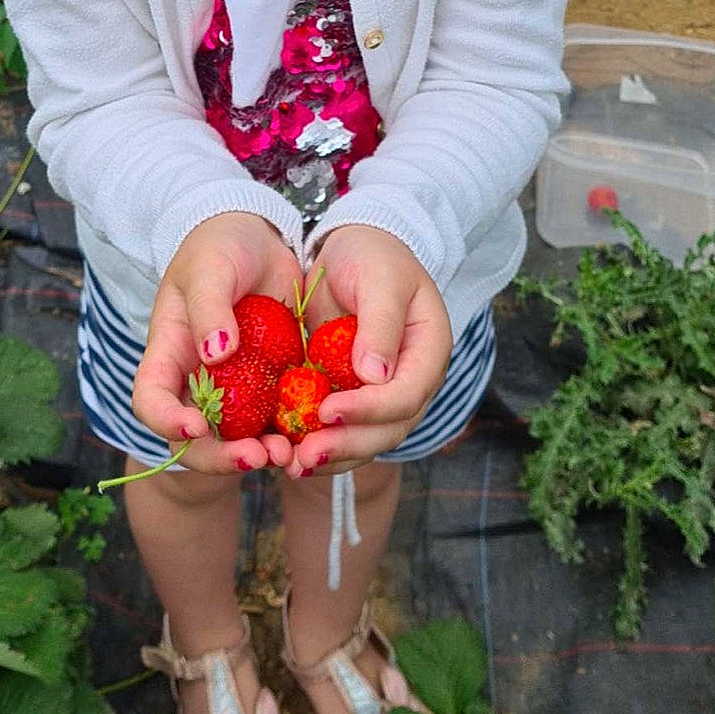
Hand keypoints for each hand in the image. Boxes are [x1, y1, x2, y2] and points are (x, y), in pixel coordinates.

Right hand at [133, 212, 301, 474]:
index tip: (197, 427)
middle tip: (257, 457)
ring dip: (260, 453)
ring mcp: (234, 387)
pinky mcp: (269, 385)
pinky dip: (290, 435)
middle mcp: (197, 380)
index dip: (167, 421)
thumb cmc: (220, 246)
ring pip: (237, 438)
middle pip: (195, 438)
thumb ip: (210, 308)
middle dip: (222, 456)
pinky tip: (312, 437)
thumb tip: (215, 354)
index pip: (151, 399)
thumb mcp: (210, 268)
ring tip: (290, 455)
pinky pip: (275, 420)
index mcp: (170, 353)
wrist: (257, 238)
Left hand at [283, 224, 452, 475]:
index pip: (406, 395)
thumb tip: (374, 377)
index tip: (328, 410)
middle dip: (347, 445)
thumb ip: (379, 323)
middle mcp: (410, 380)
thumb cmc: (372, 253)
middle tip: (306, 454)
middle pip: (387, 429)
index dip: (370, 409)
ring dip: (331, 456)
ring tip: (292, 464)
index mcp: (428, 351)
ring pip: (364, 439)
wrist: (353, 248)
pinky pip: (340, 429)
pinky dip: (316, 443)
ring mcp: (383, 393)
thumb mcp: (379, 278)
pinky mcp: (353, 395)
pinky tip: (286, 453)